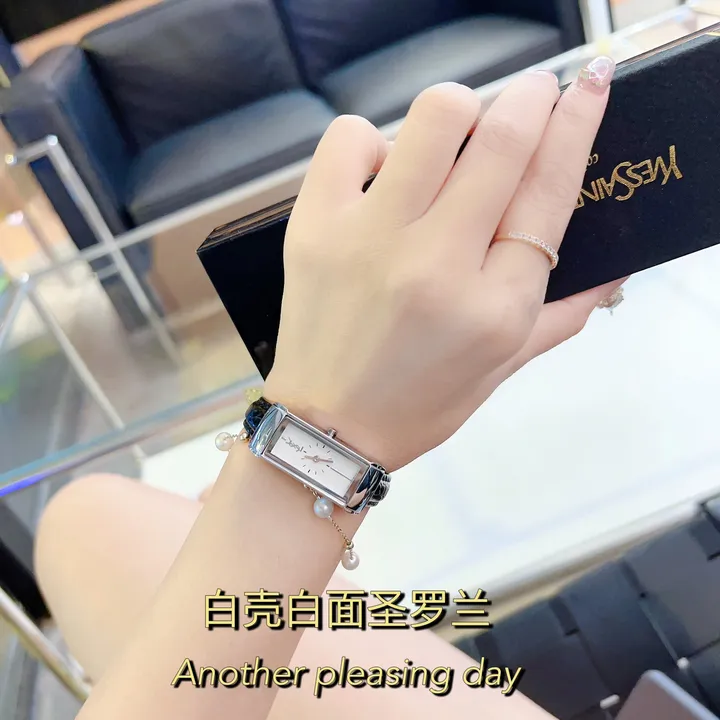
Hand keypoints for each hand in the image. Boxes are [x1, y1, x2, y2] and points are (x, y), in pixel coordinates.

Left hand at [265, 59, 621, 470]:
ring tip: (449, 144)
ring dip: (458, 112)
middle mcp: (436, 265)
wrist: (327, 426)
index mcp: (494, 306)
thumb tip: (612, 266)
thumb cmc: (419, 401)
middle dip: (530, 97)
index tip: (585, 87)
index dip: (576, 124)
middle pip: (502, 139)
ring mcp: (370, 239)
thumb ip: (561, 313)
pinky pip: (349, 137)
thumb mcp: (502, 368)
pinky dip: (373, 139)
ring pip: (435, 118)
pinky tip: (381, 177)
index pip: (549, 189)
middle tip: (531, 95)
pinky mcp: (315, 226)